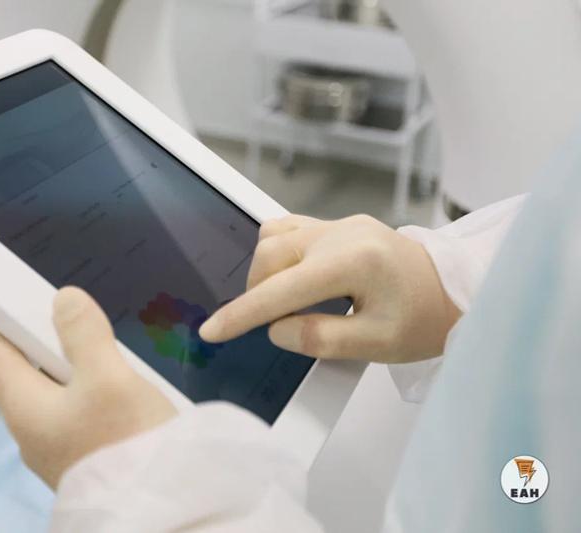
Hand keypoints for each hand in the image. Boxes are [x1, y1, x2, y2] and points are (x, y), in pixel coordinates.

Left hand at [0, 287, 176, 488]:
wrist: (162, 509)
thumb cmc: (128, 445)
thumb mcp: (110, 377)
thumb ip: (84, 334)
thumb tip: (64, 301)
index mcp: (23, 406)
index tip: (12, 290)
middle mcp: (30, 429)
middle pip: (22, 368)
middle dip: (45, 337)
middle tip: (77, 318)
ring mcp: (54, 447)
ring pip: (53, 390)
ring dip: (73, 364)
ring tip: (106, 350)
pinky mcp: (80, 458)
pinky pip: (74, 412)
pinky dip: (89, 390)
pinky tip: (119, 386)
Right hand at [199, 214, 460, 362]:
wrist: (455, 290)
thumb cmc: (423, 319)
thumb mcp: (377, 343)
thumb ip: (320, 338)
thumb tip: (276, 328)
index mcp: (354, 262)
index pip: (282, 290)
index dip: (242, 314)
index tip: (212, 331)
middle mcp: (341, 233)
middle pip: (270, 255)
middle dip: (258, 294)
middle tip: (277, 325)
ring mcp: (340, 224)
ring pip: (274, 237)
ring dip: (266, 273)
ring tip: (285, 303)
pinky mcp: (340, 224)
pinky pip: (290, 228)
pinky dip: (278, 254)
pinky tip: (292, 278)